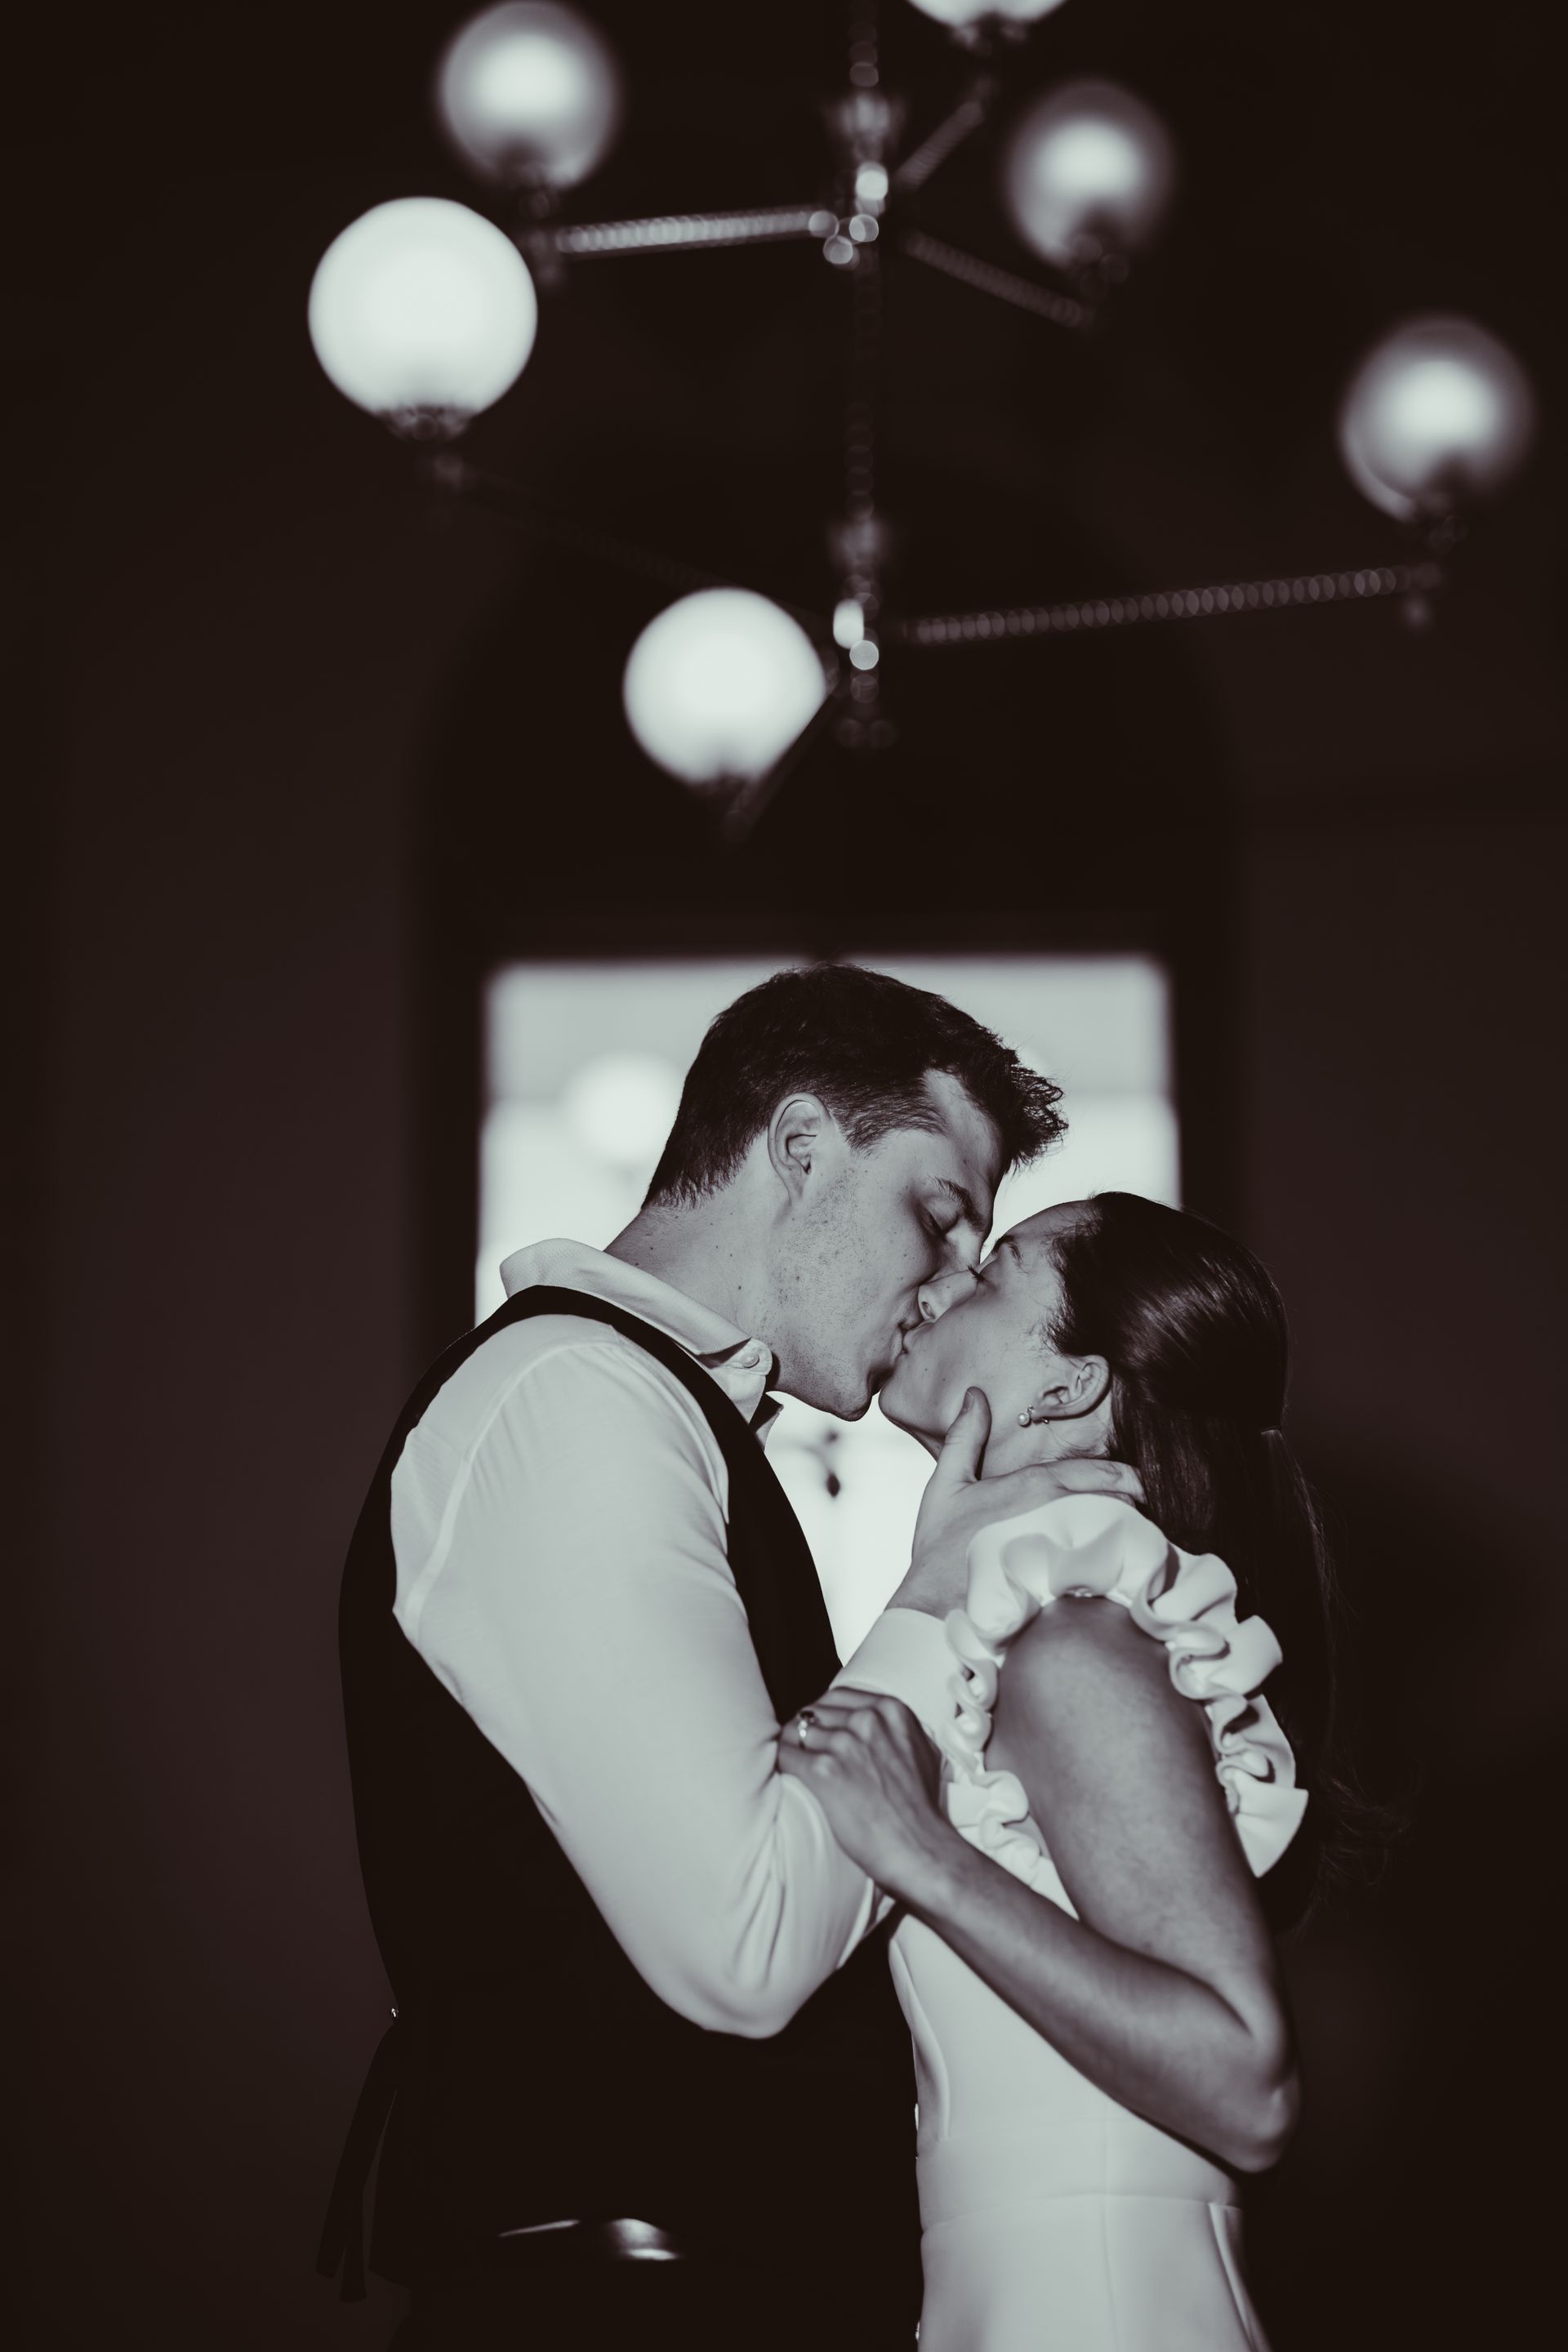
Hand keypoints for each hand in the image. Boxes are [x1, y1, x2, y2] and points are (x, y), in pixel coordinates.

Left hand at [777, 1691, 956, 1905]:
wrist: (918, 1846)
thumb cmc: (921, 1807)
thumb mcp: (922, 1750)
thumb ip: (896, 1729)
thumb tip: (876, 1722)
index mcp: (890, 1710)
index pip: (837, 1696)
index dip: (823, 1713)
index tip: (819, 1728)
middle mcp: (867, 1720)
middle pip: (814, 1712)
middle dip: (806, 1730)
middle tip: (803, 1749)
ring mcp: (845, 1744)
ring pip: (797, 1731)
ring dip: (792, 1747)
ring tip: (795, 1764)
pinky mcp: (824, 1770)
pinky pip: (786, 1754)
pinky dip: (782, 1762)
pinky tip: (787, 1774)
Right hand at [888, 1388, 1143, 1618]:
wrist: (931, 1610)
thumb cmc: (939, 1549)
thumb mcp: (945, 1486)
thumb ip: (964, 1438)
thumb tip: (975, 1395)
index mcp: (1036, 1487)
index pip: (1101, 1473)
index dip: (1128, 1478)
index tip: (1139, 1484)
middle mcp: (1059, 1515)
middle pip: (1121, 1504)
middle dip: (1132, 1506)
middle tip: (1135, 1515)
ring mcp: (1068, 1554)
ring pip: (1121, 1537)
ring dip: (1129, 1536)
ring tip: (1128, 1545)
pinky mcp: (1071, 1589)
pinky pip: (1113, 1573)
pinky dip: (1122, 1570)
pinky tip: (1116, 1577)